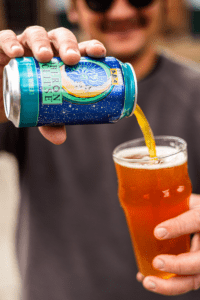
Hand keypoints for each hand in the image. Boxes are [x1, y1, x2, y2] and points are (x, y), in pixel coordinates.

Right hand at [0, 26, 105, 143]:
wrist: (3, 97)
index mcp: (61, 61)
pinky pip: (4, 38)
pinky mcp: (3, 49)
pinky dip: (10, 42)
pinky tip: (16, 53)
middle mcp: (46, 50)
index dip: (90, 47)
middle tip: (71, 60)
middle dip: (68, 45)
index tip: (99, 53)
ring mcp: (25, 46)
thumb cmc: (29, 99)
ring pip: (35, 33)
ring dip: (42, 42)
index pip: (79, 49)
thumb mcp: (42, 112)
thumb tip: (59, 139)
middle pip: (60, 37)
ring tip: (45, 57)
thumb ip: (51, 122)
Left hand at [137, 193, 199, 294]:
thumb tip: (144, 201)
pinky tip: (148, 278)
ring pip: (194, 279)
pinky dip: (167, 284)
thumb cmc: (197, 210)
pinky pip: (185, 281)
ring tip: (147, 281)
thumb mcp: (189, 202)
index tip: (158, 232)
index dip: (178, 227)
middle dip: (178, 265)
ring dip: (170, 285)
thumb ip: (173, 202)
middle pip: (199, 262)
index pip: (196, 221)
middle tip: (156, 262)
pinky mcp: (197, 269)